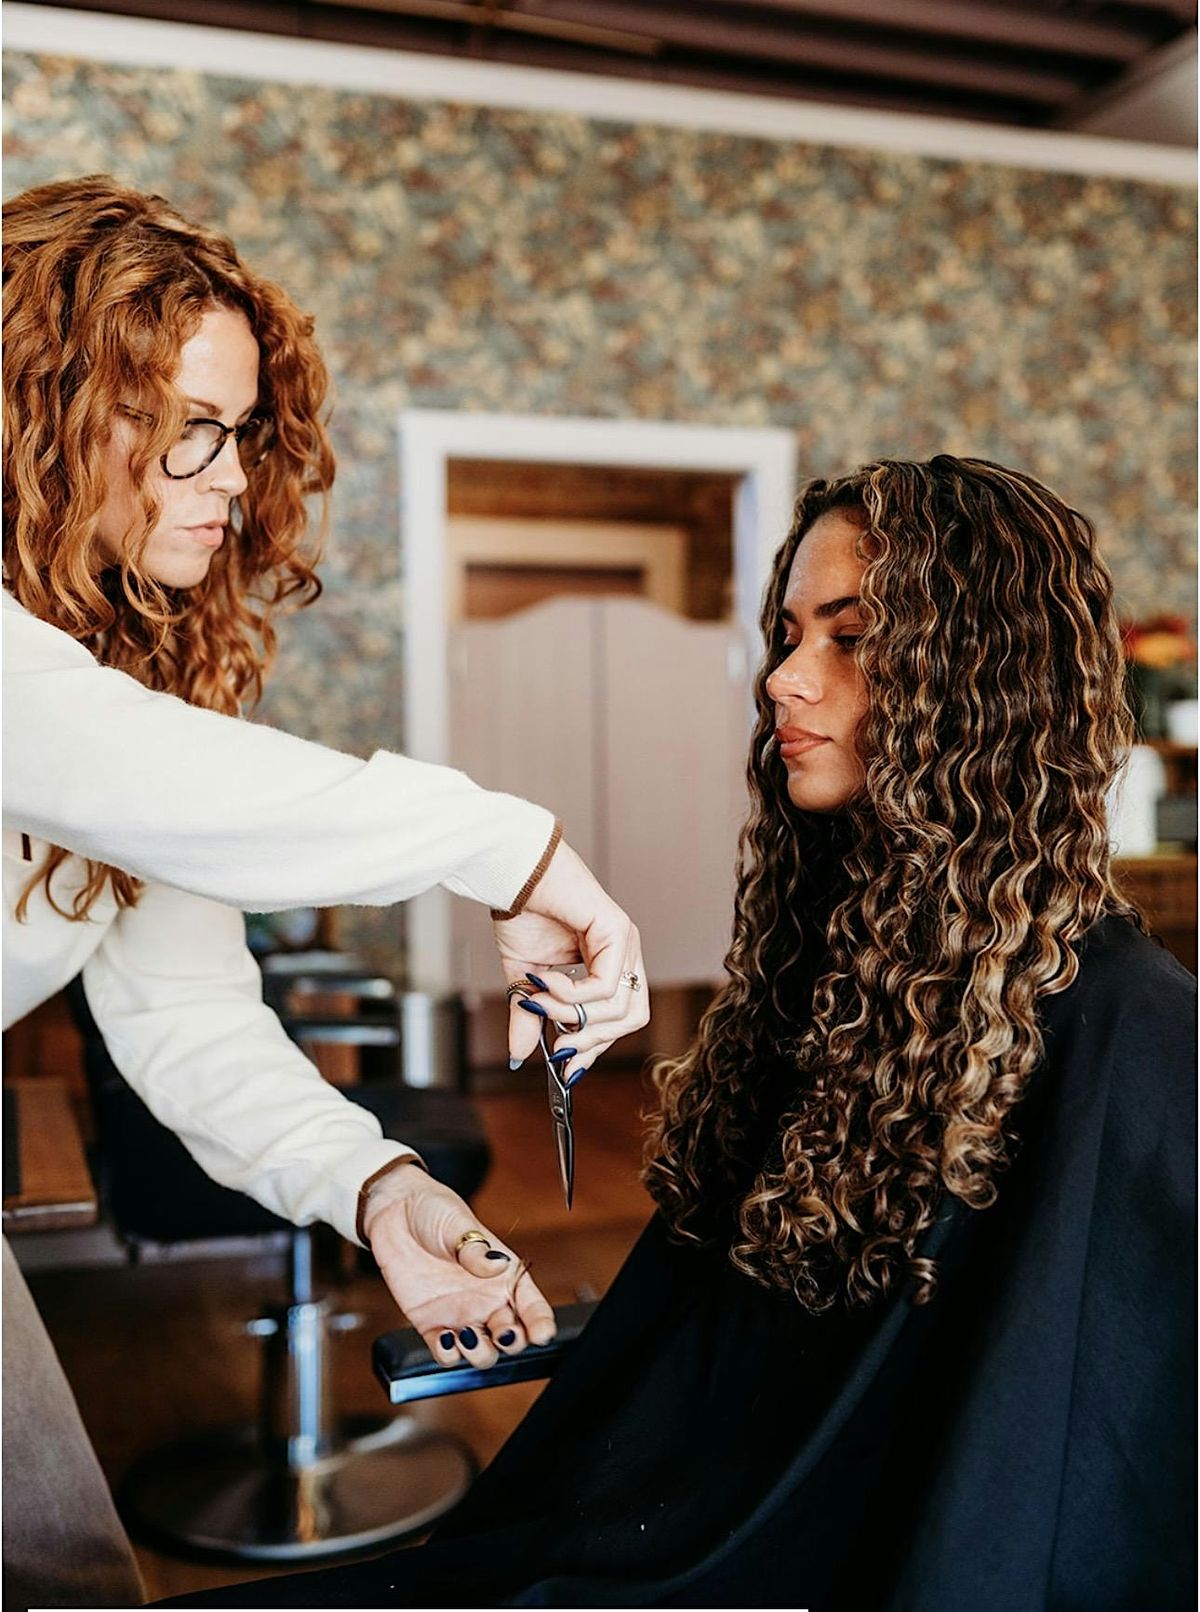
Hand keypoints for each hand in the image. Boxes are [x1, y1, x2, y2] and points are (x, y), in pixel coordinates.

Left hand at [364, 1162, 555, 1367]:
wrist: (395, 1213)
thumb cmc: (436, 1212)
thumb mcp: (459, 1224)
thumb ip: (476, 1250)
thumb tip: (497, 1265)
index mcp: (503, 1275)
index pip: (532, 1305)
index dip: (542, 1323)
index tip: (542, 1334)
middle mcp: (486, 1300)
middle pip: (511, 1336)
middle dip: (512, 1343)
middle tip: (502, 1334)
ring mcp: (459, 1315)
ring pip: (482, 1351)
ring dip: (480, 1353)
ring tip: (468, 1336)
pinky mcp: (430, 1324)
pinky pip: (444, 1352)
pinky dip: (448, 1355)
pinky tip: (445, 1339)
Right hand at [492, 840, 649, 1080]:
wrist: (514, 873)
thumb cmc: (524, 912)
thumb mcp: (526, 979)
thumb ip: (529, 1015)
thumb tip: (519, 1053)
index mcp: (610, 962)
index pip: (619, 1018)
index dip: (595, 1046)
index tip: (566, 1067)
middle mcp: (625, 952)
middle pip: (633, 1018)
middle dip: (594, 1040)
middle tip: (558, 1046)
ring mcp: (625, 941)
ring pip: (620, 1007)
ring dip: (572, 1013)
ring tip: (538, 1002)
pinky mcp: (617, 931)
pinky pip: (604, 985)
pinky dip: (572, 993)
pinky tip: (546, 981)